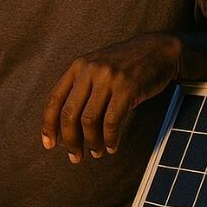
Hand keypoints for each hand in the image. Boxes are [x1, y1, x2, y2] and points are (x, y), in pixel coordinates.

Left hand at [41, 33, 181, 161]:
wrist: (158, 50)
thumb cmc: (126, 66)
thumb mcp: (97, 69)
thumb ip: (81, 89)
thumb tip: (65, 128)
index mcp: (77, 67)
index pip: (54, 99)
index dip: (48, 125)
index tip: (48, 144)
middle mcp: (89, 70)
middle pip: (69, 113)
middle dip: (69, 140)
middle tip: (74, 156)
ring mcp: (108, 78)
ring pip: (89, 120)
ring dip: (91, 142)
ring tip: (96, 152)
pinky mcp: (127, 87)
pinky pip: (112, 120)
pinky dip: (110, 138)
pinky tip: (112, 146)